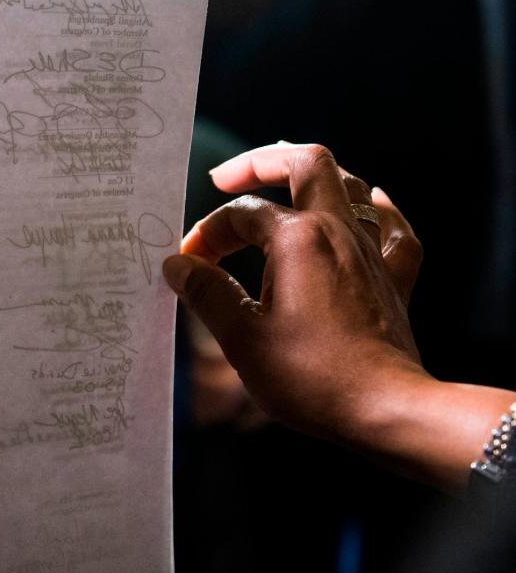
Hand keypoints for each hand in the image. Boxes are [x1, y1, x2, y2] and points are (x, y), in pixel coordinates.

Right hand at [164, 143, 424, 437]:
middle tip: (226, 178)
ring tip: (282, 184)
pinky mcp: (394, 281)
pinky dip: (377, 213)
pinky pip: (393, 230)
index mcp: (299, 239)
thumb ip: (208, 293)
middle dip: (262, 162)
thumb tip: (180, 266)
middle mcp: (339, 232)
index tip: (188, 264)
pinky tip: (369, 207)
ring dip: (312, 179)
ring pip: (350, 186)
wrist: (387, 410)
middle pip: (307, 163)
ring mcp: (371, 253)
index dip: (208, 233)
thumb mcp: (243, 338)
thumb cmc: (313, 378)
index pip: (243, 214)